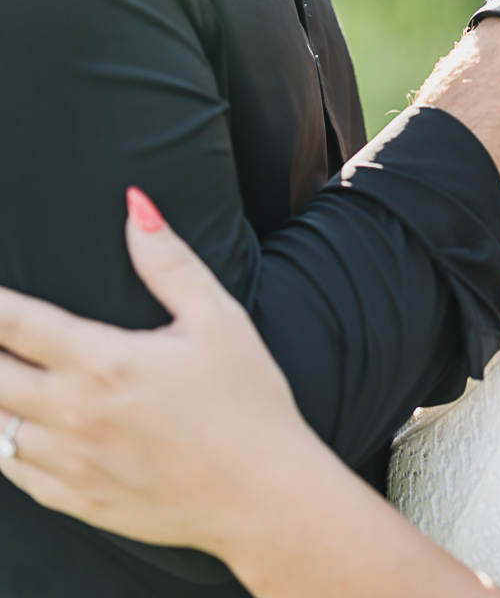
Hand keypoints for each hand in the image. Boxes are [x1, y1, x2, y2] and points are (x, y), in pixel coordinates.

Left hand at [0, 191, 303, 555]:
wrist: (264, 496)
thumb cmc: (247, 401)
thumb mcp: (217, 318)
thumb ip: (169, 261)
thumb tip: (136, 207)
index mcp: (104, 362)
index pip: (15, 322)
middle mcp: (74, 414)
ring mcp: (71, 464)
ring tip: (7, 374)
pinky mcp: (78, 501)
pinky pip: (15, 473)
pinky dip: (7, 445)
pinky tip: (17, 428)